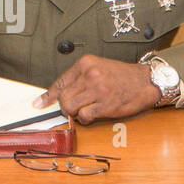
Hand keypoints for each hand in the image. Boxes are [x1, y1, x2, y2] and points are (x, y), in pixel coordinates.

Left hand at [33, 54, 160, 123]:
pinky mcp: (105, 105)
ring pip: (70, 107)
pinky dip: (85, 119)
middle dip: (66, 106)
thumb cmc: (122, 76)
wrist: (145, 82)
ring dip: (75, 113)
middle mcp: (90, 75)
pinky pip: (84, 116)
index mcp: (86, 63)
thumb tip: (59, 95)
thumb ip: (80, 78)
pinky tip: (93, 114)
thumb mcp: (98, 68)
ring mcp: (98, 90)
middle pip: (63, 98)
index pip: (60, 82)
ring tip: (85, 110)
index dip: (48, 96)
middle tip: (75, 107)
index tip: (38, 104)